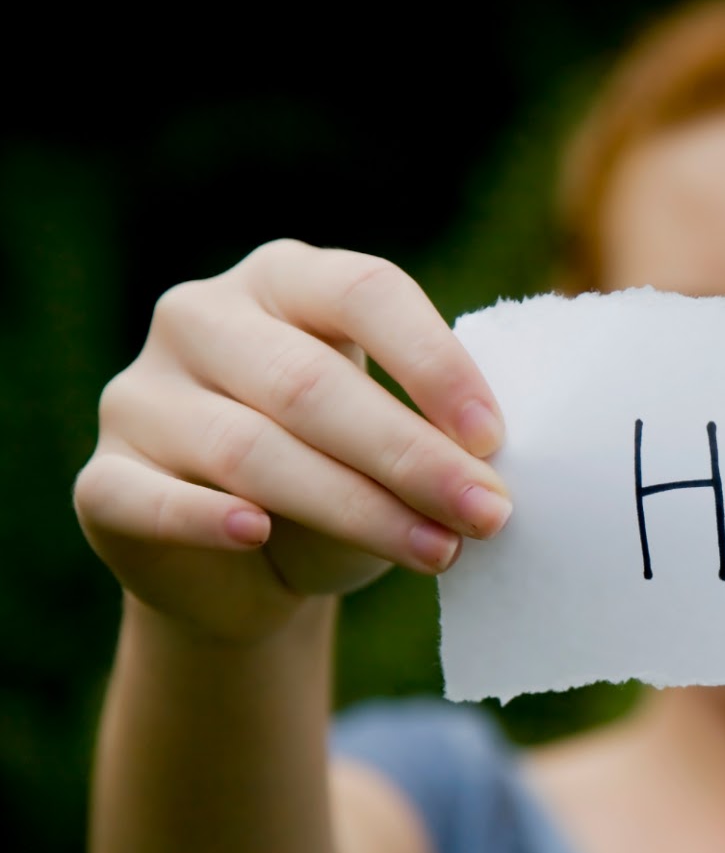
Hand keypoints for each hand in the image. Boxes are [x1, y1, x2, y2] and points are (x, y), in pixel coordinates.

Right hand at [74, 240, 511, 643]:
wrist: (249, 572)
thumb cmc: (343, 480)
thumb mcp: (392, 445)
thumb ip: (429, 436)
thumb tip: (488, 471)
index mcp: (286, 280)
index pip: (364, 291)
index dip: (434, 363)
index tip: (494, 438)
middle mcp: (202, 318)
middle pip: (311, 382)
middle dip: (410, 455)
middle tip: (487, 512)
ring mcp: (142, 395)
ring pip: (249, 449)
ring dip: (354, 507)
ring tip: (437, 551)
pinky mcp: (103, 480)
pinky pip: (150, 498)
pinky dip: (206, 518)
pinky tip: (258, 535)